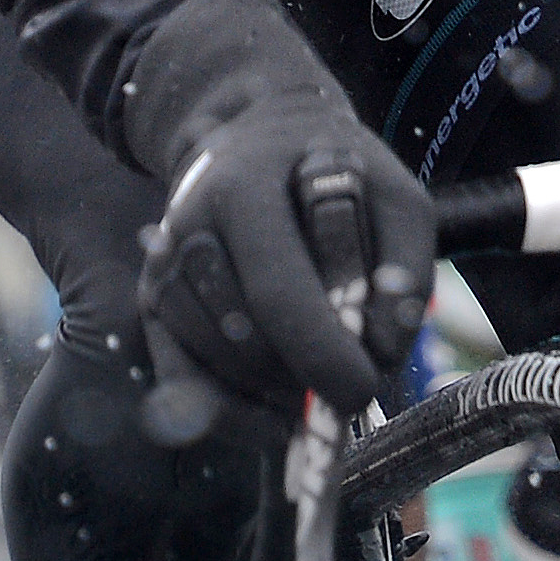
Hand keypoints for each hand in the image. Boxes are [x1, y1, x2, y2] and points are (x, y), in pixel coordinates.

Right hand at [140, 123, 433, 426]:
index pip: (276, 290)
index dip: (321, 353)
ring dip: (272, 394)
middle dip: (302, 380)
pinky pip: (183, 384)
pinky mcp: (153, 304)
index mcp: (244, 189)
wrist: (258, 142)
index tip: (364, 389)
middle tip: (351, 389)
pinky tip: (277, 419)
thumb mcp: (394, 198)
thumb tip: (383, 352)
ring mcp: (162, 268)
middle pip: (241, 338)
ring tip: (320, 382)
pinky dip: (234, 415)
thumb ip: (406, 271)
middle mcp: (187, 228)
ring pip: (214, 365)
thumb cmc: (337, 177)